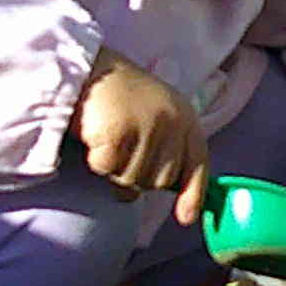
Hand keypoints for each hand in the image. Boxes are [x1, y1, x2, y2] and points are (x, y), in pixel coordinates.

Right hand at [76, 55, 211, 221]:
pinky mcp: (117, 133)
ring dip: (116, 170)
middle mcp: (171, 123)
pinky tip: (96, 138)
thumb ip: (168, 148)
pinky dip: (97, 161)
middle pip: (158, 181)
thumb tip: (168, 191)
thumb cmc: (121, 97)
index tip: (185, 218)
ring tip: (110, 140)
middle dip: (138, 175)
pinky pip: (107, 170)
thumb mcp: (157, 116)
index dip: (192, 195)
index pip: (196, 164)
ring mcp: (145, 127)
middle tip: (124, 149)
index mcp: (185, 118)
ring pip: (131, 180)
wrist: (88, 68)